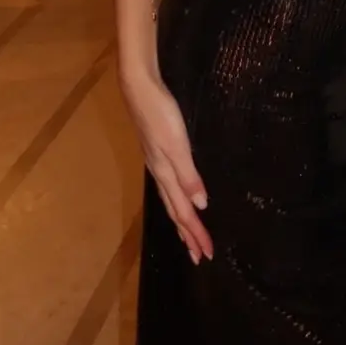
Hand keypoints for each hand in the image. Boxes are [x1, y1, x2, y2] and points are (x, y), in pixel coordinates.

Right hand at [120, 68, 213, 263]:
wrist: (139, 87)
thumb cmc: (159, 114)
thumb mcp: (176, 144)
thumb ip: (188, 175)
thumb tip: (200, 204)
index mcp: (166, 174)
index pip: (183, 211)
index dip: (194, 233)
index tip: (206, 254)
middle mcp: (160, 173)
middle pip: (175, 210)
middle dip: (188, 234)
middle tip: (199, 256)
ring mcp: (157, 163)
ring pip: (171, 200)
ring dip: (182, 220)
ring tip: (188, 237)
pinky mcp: (158, 152)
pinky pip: (169, 186)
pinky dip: (176, 200)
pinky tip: (179, 196)